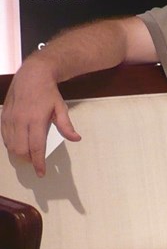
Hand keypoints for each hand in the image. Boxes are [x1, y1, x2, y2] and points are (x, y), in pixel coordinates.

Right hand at [1, 59, 80, 176]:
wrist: (32, 75)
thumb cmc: (48, 93)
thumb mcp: (61, 107)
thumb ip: (66, 125)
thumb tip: (76, 139)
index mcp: (36, 120)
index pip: (36, 147)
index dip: (38, 163)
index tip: (41, 173)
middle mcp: (20, 121)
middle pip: (20, 150)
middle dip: (28, 160)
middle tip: (36, 162)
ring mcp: (10, 119)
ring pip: (10, 146)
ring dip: (19, 154)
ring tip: (29, 155)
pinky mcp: (3, 117)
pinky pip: (4, 137)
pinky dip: (11, 145)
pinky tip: (19, 144)